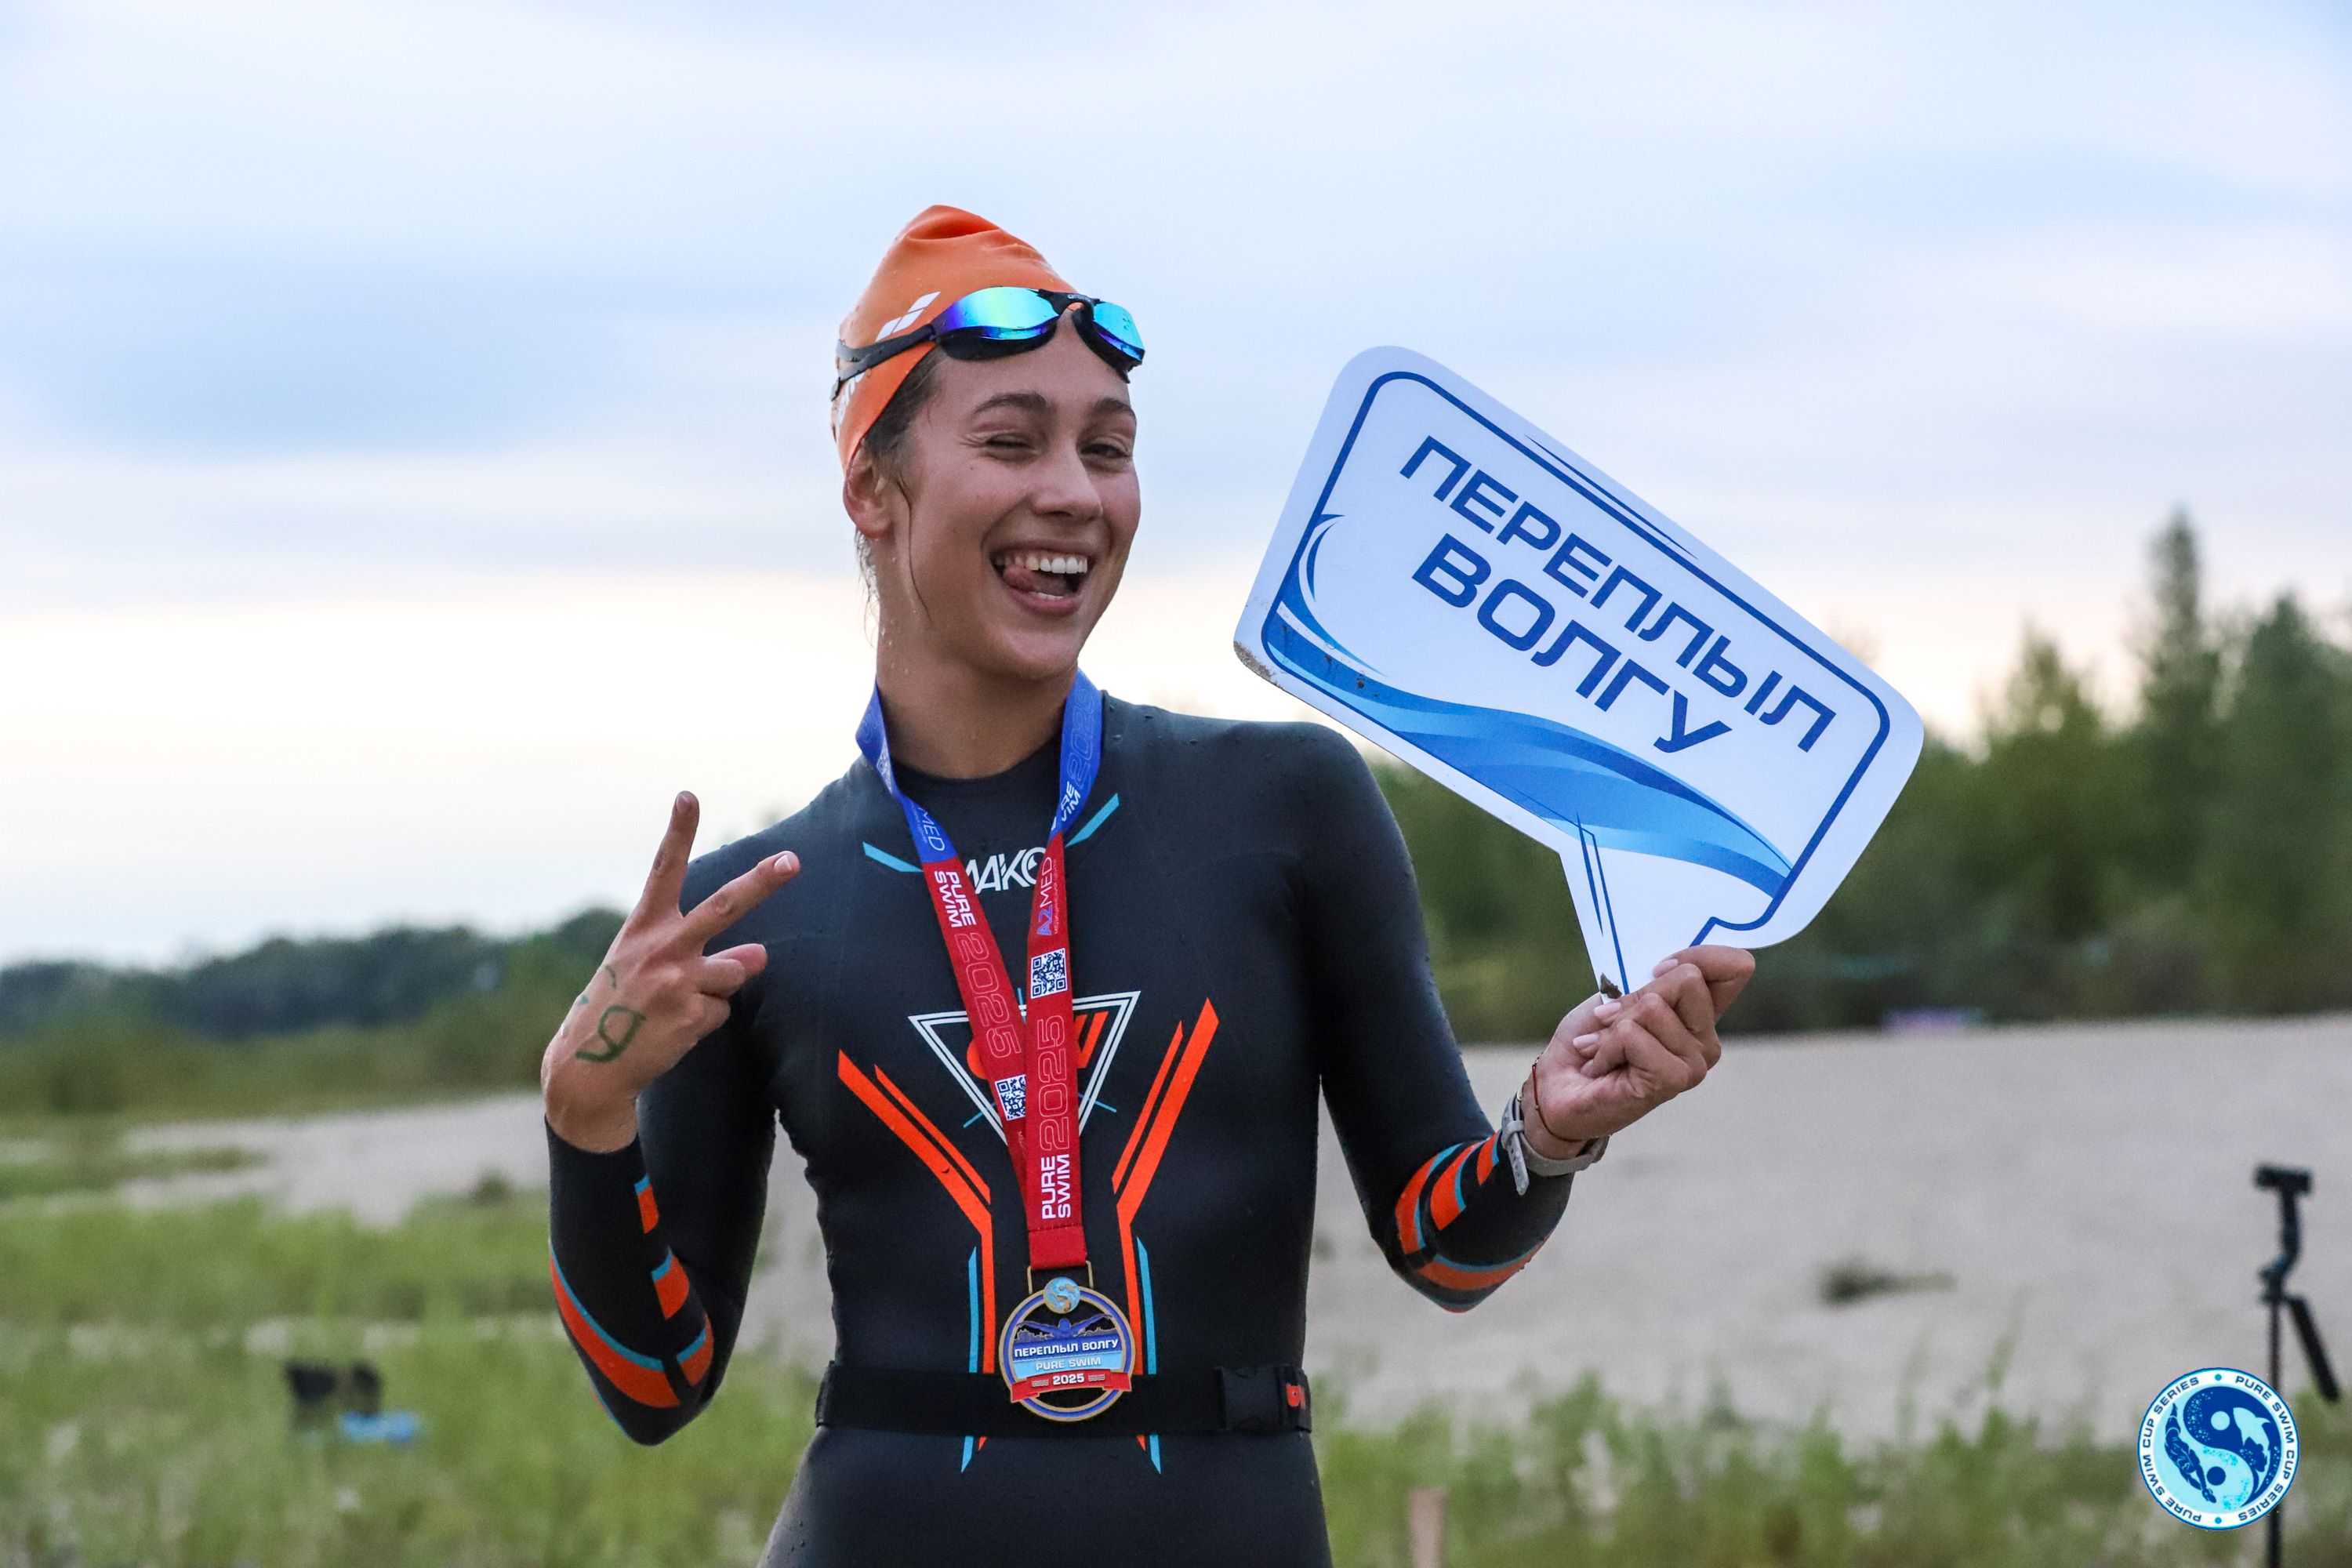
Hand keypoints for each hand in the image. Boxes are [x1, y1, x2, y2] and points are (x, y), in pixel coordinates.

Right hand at [541, 792, 798, 1151]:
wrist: (589, 1068)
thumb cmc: (621, 1009)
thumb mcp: (645, 967)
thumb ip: (699, 952)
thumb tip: (759, 956)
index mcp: (643, 928)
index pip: (662, 871)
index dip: (677, 832)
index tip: (688, 795)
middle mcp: (661, 947)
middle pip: (724, 906)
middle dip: (762, 881)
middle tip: (792, 860)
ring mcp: (677, 980)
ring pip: (736, 970)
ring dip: (720, 987)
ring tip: (676, 1006)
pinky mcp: (691, 1014)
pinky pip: (723, 1012)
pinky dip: (705, 1022)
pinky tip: (673, 1031)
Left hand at [1521, 946, 1754, 1154]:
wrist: (1557, 1089)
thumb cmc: (1588, 1041)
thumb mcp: (1616, 998)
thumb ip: (1650, 983)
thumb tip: (1673, 968)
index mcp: (1699, 1014)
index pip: (1735, 967)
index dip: (1699, 954)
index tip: (1656, 969)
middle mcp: (1706, 1040)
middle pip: (1688, 977)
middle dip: (1636, 994)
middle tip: (1611, 1021)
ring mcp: (1694, 1063)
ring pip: (1653, 1007)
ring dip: (1613, 1025)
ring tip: (1603, 1048)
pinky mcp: (1673, 1081)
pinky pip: (1633, 1035)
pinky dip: (1606, 1045)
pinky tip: (1601, 1065)